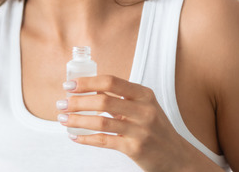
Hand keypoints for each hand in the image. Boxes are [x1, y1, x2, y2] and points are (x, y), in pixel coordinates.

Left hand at [57, 75, 220, 171]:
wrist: (177, 157)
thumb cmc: (156, 129)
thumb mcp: (144, 107)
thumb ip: (120, 98)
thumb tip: (89, 88)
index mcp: (144, 95)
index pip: (111, 81)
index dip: (87, 82)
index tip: (69, 85)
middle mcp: (144, 110)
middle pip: (103, 100)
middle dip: (77, 102)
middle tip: (61, 103)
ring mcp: (141, 130)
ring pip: (101, 121)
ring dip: (77, 120)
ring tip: (62, 119)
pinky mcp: (136, 149)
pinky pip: (105, 141)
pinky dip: (86, 138)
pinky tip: (75, 136)